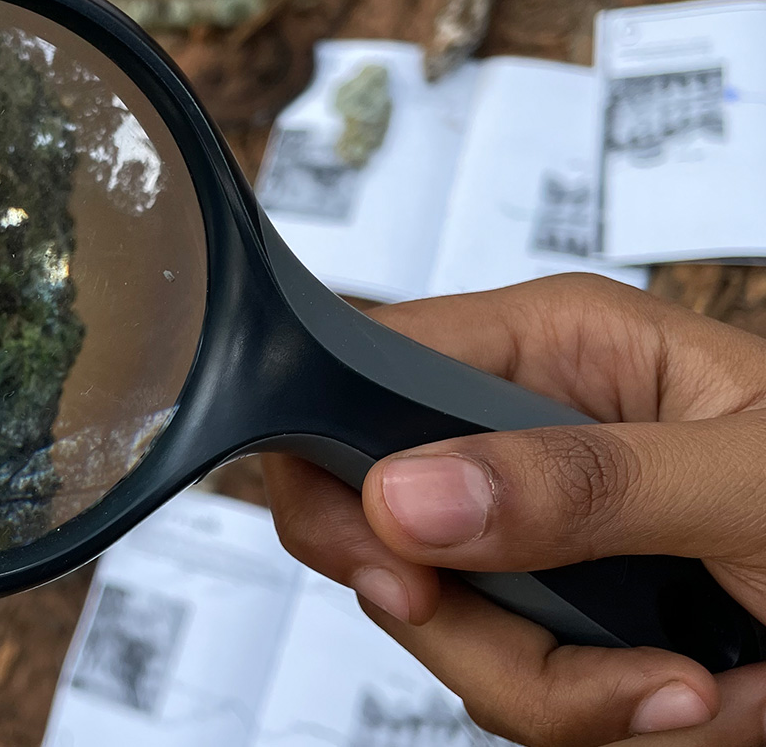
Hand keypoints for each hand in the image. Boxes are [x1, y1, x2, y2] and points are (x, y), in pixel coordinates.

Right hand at [264, 274, 765, 746]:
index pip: (366, 368)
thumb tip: (406, 494)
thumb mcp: (754, 480)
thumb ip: (581, 482)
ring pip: (444, 629)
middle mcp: (523, 435)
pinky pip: (512, 688)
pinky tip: (700, 702)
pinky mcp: (560, 619)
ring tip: (702, 689)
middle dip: (474, 620)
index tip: (386, 560)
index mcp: (553, 349)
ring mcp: (534, 537)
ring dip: (567, 690)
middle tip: (570, 651)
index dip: (336, 460)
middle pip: (382, 527)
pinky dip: (601, 720)